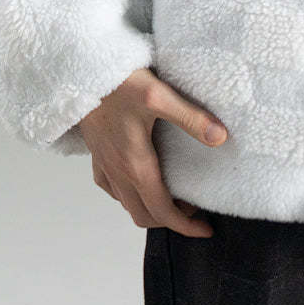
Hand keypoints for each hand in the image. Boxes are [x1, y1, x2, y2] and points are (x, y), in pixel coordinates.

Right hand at [76, 66, 228, 236]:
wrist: (82, 74)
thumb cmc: (120, 84)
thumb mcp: (160, 96)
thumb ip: (191, 118)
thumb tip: (221, 138)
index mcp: (136, 165)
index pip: (162, 211)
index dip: (186, 226)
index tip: (206, 230)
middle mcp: (118, 173)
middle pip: (144, 215)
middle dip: (171, 221)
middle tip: (195, 210)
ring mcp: (105, 166)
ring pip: (128, 205)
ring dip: (151, 210)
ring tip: (175, 197)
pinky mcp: (97, 156)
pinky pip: (113, 190)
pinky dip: (130, 196)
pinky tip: (142, 181)